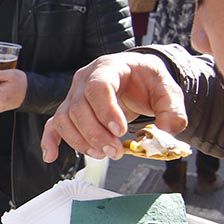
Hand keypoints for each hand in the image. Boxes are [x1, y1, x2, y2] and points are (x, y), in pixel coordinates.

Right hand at [41, 53, 187, 162]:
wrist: (136, 78)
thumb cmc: (147, 81)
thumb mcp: (168, 89)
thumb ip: (172, 110)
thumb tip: (165, 132)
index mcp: (108, 68)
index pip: (98, 86)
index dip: (106, 110)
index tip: (120, 131)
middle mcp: (84, 79)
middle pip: (78, 107)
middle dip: (96, 134)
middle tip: (116, 152)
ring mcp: (74, 95)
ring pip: (64, 119)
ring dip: (81, 141)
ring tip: (104, 154)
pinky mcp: (70, 111)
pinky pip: (53, 125)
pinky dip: (50, 141)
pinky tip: (51, 156)